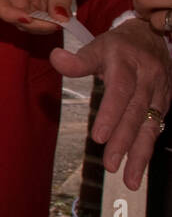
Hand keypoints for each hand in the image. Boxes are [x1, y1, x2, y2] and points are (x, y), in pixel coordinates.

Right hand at [0, 0, 109, 32]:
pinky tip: (61, 22)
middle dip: (26, 22)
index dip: (4, 11)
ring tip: (60, 24)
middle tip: (52, 26)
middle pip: (7, 10)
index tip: (28, 19)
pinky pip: (37, 19)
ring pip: (22, 18)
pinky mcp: (41, 1)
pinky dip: (47, 25)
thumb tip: (57, 20)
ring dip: (38, 26)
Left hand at [50, 18, 171, 187]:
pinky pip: (157, 128)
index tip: (98, 137)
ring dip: (139, 154)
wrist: (152, 36)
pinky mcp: (165, 103)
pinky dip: (147, 149)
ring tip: (128, 180)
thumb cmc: (118, 46)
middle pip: (136, 113)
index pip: (121, 90)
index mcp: (127, 63)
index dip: (111, 114)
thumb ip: (78, 59)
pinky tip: (137, 168)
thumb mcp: (96, 46)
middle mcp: (147, 79)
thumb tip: (56, 58)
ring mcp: (159, 92)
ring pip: (150, 125)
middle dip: (123, 141)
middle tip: (110, 165)